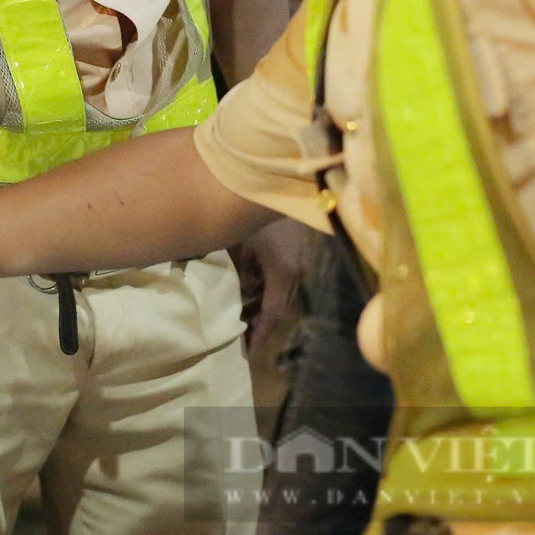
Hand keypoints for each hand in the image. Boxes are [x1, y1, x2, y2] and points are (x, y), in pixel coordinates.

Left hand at [234, 217, 312, 352]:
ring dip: (261, 302)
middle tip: (243, 336)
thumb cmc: (256, 210)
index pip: (273, 313)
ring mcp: (296, 259)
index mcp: (283, 272)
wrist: (282, 182)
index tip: (249, 351)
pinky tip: (249, 284)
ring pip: (279, 290)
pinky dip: (265, 284)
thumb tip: (239, 291)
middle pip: (278, 305)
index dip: (261, 333)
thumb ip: (240, 269)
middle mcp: (294, 270)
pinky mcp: (294, 248)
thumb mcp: (242, 242)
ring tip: (242, 312)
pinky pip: (280, 275)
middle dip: (260, 321)